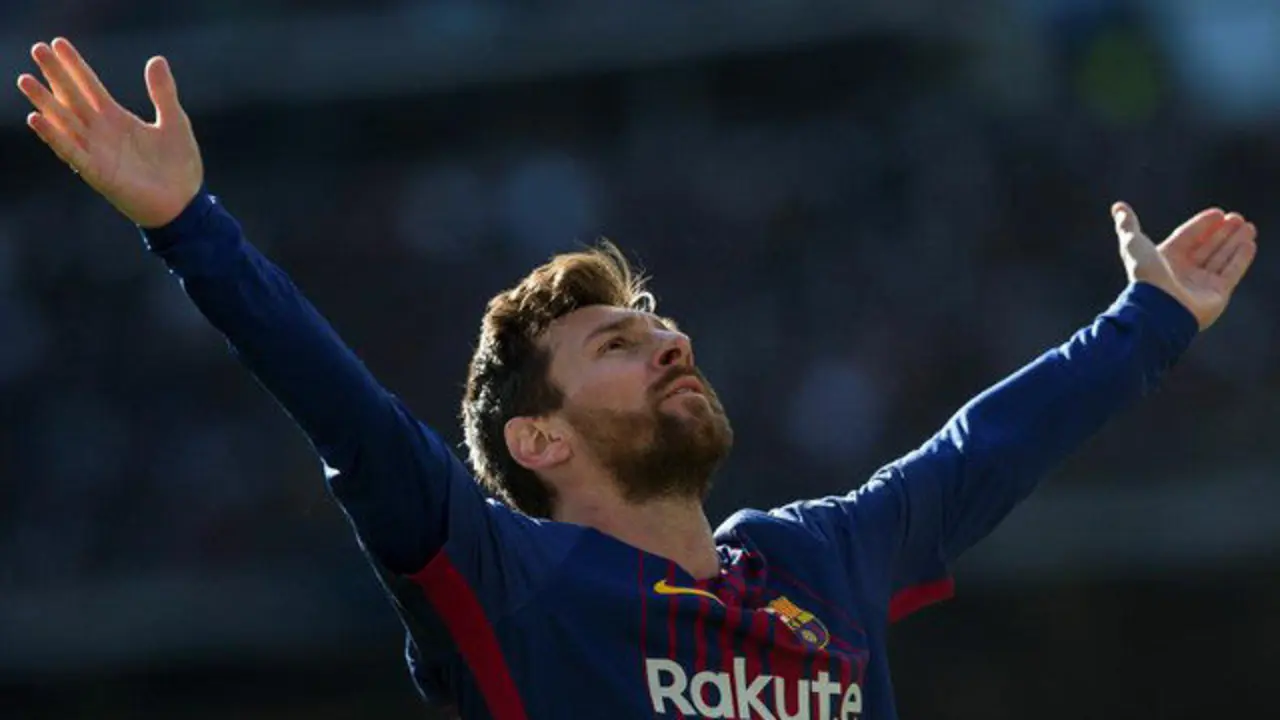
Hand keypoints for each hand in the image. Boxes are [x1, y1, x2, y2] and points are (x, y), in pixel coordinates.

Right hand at [17, 38, 202, 227]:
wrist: (185, 204)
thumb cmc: (179, 166)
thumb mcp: (174, 121)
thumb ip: (163, 93)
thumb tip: (156, 59)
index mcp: (116, 119)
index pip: (89, 86)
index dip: (74, 65)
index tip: (57, 42)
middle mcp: (100, 132)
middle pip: (71, 98)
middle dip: (54, 75)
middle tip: (36, 48)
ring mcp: (96, 151)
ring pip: (64, 122)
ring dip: (44, 102)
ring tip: (26, 80)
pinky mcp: (97, 172)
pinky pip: (71, 151)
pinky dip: (54, 136)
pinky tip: (37, 118)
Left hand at [1112, 201, 1257, 331]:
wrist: (1158, 306)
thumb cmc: (1145, 274)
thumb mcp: (1133, 243)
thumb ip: (1127, 224)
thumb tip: (1118, 206)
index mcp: (1165, 260)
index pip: (1187, 237)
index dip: (1202, 224)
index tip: (1218, 212)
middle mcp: (1183, 272)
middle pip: (1207, 247)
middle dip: (1223, 232)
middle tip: (1238, 217)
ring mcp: (1200, 284)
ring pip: (1221, 257)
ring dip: (1235, 242)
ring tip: (1248, 227)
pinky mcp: (1217, 295)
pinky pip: (1231, 272)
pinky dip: (1241, 258)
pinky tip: (1249, 243)